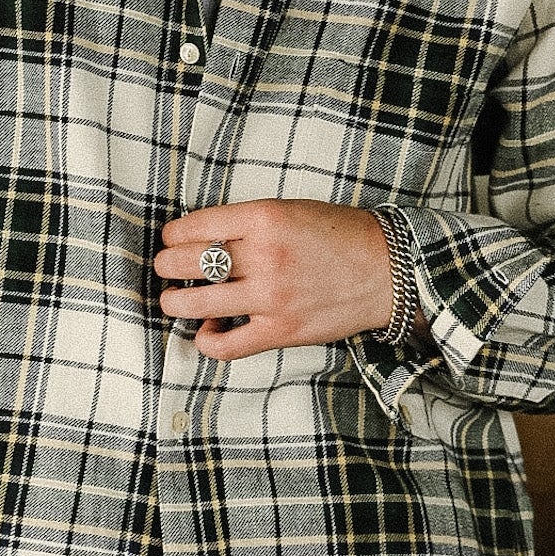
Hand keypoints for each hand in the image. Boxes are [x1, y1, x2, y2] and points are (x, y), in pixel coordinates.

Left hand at [156, 199, 393, 360]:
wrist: (387, 270)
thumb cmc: (341, 235)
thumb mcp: (291, 209)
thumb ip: (249, 222)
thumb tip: (203, 237)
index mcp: (265, 218)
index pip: (196, 226)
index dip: (173, 234)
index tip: (171, 239)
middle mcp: (264, 256)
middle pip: (187, 263)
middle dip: (167, 266)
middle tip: (166, 268)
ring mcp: (272, 297)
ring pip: (197, 304)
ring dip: (175, 303)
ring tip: (174, 300)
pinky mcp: (282, 331)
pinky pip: (228, 346)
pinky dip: (208, 342)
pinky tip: (208, 332)